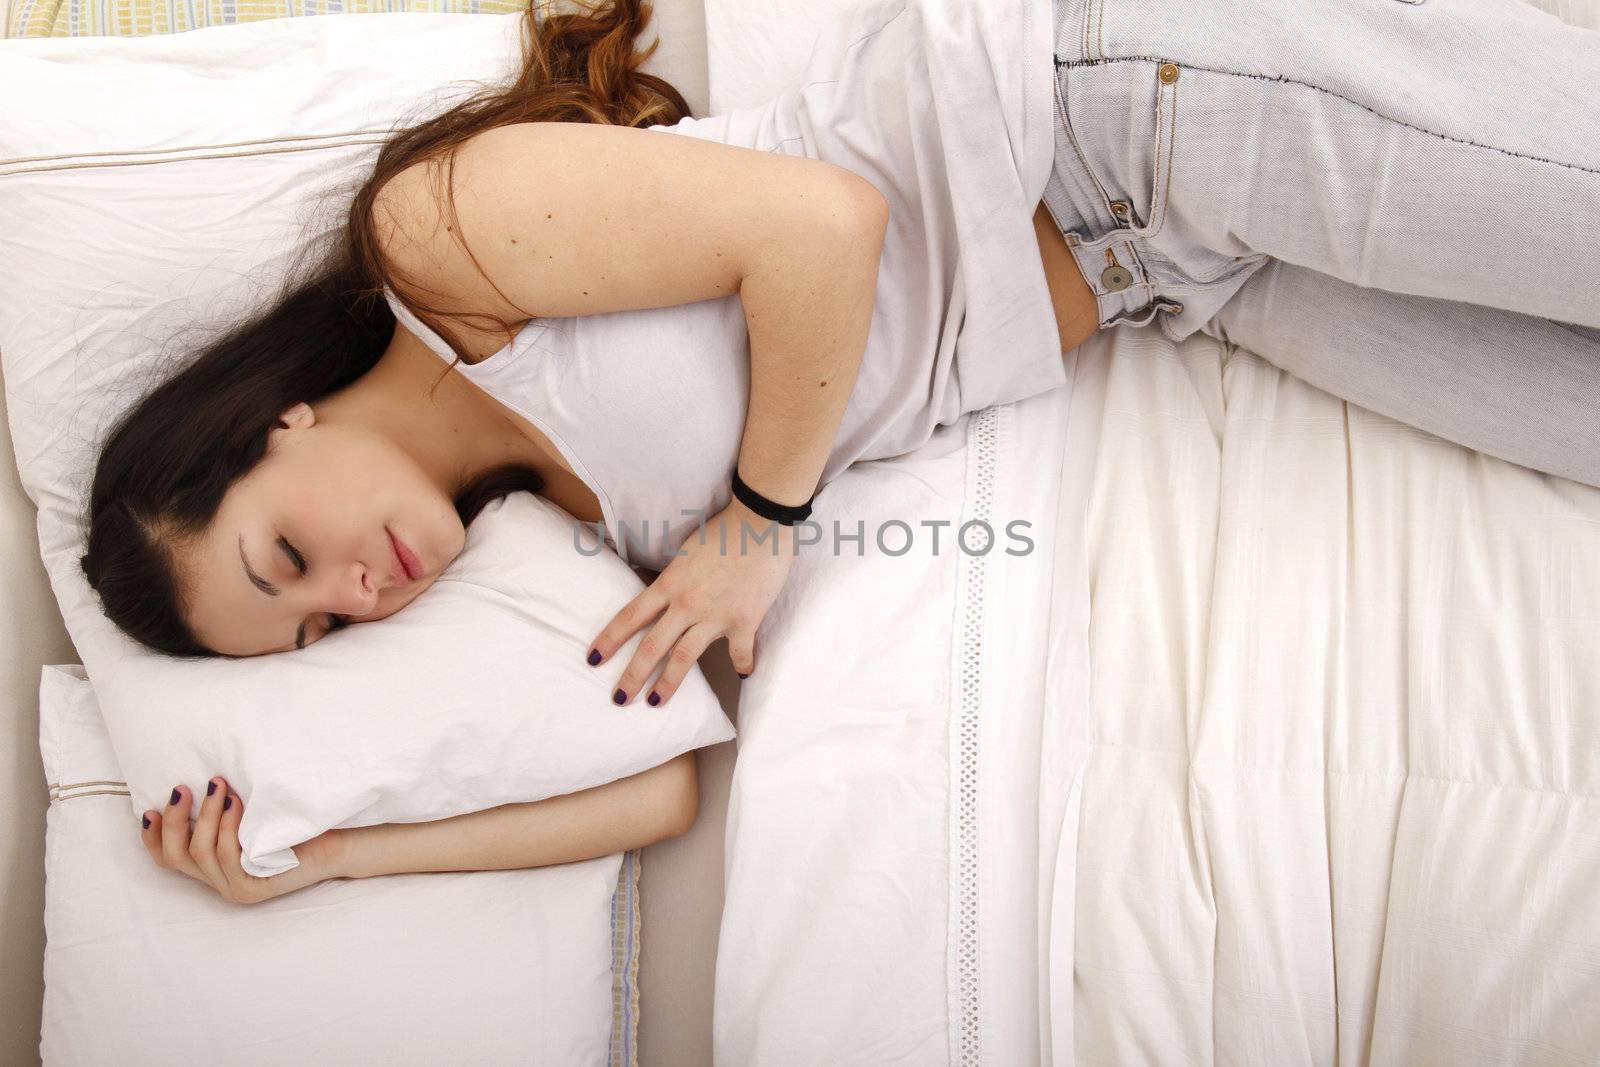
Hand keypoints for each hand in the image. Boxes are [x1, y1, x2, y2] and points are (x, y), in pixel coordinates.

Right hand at [139, 776, 346, 904]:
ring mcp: (236, 888)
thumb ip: (223, 809)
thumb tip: (196, 778)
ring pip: (202, 851)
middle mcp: (220, 882)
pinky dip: (228, 826)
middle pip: (176, 856)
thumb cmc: (293, 821)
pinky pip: (228, 855)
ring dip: (207, 814)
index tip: (149, 808)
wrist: (339, 841)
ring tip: (220, 786)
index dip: (153, 835)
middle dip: (175, 819)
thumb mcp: (251, 814)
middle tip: (183, 788)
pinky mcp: (254, 888)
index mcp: (215, 867)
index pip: (168, 859)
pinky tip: (236, 803)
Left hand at [588, 498, 796, 705]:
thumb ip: (672, 575)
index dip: (609, 640)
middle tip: (619, 698)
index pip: (630, 617)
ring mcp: (716, 615)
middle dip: (633, 676)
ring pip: (685, 657)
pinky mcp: (745, 620)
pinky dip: (742, 664)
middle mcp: (687, 604)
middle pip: (652, 646)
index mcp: (670, 583)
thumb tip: (657, 587)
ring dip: (668, 683)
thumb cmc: (724, 529)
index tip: (593, 659)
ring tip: (656, 702)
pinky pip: (739, 651)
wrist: (762, 522)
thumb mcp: (686, 551)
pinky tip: (743, 674)